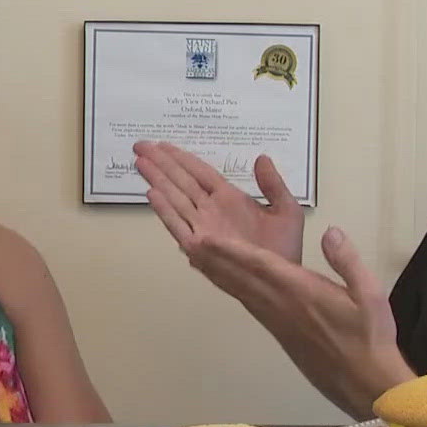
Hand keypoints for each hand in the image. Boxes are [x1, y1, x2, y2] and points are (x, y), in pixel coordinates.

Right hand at [134, 141, 303, 263]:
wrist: (279, 281)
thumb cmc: (283, 249)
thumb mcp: (286, 210)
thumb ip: (272, 184)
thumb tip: (261, 158)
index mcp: (230, 199)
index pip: (200, 172)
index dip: (181, 158)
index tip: (163, 145)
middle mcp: (212, 210)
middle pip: (181, 180)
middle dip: (161, 162)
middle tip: (141, 145)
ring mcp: (203, 227)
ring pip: (175, 196)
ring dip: (157, 178)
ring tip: (140, 160)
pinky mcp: (198, 246)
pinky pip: (177, 224)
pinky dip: (165, 209)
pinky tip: (152, 193)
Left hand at [187, 225, 412, 419]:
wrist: (364, 382)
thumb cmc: (371, 338)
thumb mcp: (371, 295)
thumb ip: (348, 261)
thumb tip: (330, 232)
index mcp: (302, 293)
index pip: (260, 267)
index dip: (231, 250)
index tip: (205, 236)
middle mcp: (280, 306)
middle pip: (238, 277)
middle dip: (210, 255)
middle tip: (183, 236)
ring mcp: (276, 320)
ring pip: (238, 290)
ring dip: (214, 269)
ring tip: (192, 249)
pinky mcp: (278, 331)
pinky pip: (247, 301)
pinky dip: (229, 285)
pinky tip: (223, 277)